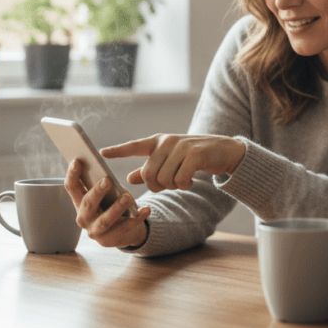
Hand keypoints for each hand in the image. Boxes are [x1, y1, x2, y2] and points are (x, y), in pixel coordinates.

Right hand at [65, 159, 150, 248]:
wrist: (124, 231)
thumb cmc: (113, 205)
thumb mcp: (107, 194)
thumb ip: (104, 185)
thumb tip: (107, 174)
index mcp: (79, 202)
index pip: (72, 187)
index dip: (72, 174)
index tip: (77, 160)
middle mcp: (83, 218)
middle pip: (87, 203)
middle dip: (97, 191)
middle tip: (108, 180)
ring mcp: (95, 231)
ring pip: (105, 220)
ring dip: (116, 208)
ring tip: (128, 197)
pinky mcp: (111, 240)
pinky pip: (126, 228)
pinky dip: (137, 218)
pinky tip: (146, 209)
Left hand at [100, 134, 246, 192]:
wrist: (225, 151)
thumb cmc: (195, 157)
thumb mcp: (171, 160)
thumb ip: (151, 168)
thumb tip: (130, 178)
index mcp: (159, 141)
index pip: (134, 146)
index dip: (118, 150)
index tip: (101, 153)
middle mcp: (167, 141)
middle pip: (148, 174)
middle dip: (157, 185)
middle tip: (169, 184)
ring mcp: (181, 147)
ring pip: (163, 179)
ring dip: (172, 186)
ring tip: (182, 180)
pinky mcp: (194, 155)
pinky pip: (179, 180)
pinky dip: (184, 185)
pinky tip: (190, 181)